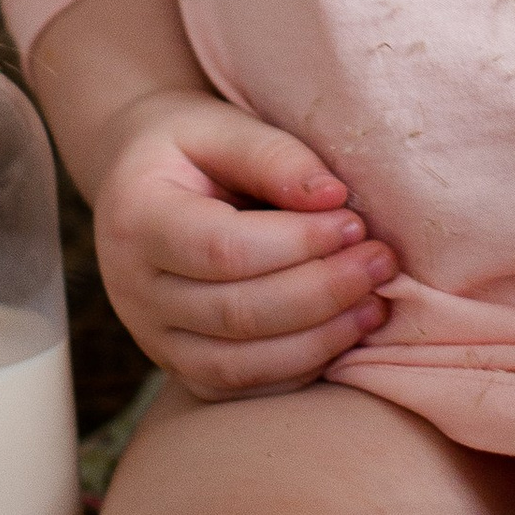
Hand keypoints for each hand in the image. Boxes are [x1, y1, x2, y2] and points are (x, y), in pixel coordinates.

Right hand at [88, 90, 396, 398]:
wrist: (141, 186)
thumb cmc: (190, 147)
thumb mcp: (220, 126)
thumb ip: (274, 156)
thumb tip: (335, 198)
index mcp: (137, 220)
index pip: (222, 250)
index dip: (297, 244)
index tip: (353, 223)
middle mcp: (134, 290)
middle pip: (236, 313)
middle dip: (322, 292)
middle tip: (380, 262)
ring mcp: (153, 337)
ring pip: (239, 364)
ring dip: (320, 339)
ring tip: (375, 303)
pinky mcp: (180, 366)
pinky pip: (243, 387)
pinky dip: (300, 369)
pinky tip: (344, 334)